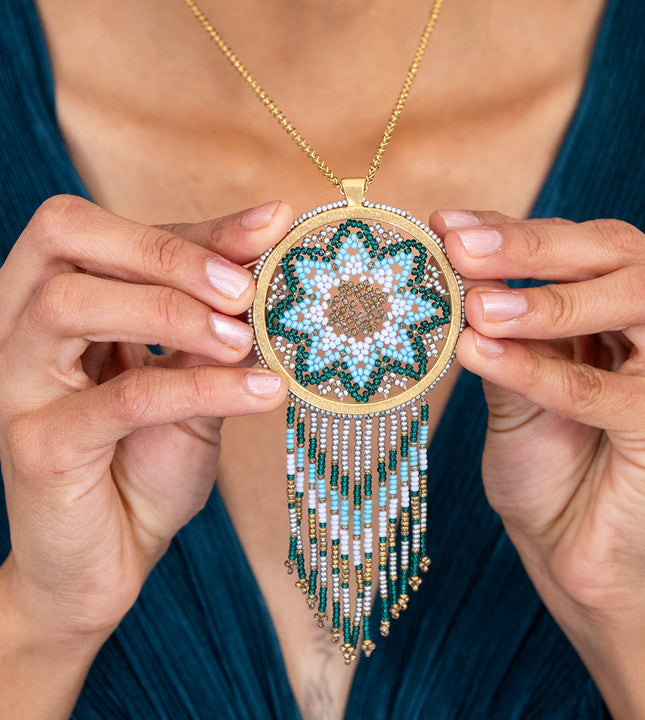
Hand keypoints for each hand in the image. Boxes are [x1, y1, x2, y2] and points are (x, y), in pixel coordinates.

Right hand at [0, 195, 291, 640]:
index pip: (114, 232)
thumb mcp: (192, 384)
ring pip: (72, 303)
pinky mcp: (37, 445)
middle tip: (243, 288)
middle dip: (167, 250)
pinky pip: (120, 398)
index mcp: (58, 301)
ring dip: (174, 310)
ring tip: (246, 340)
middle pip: (66, 237)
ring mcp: (18, 385)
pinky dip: (199, 388)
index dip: (195, 226)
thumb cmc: (146, 464)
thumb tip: (266, 266)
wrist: (110, 560)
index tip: (271, 224)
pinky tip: (264, 393)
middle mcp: (21, 329)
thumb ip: (214, 330)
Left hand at [431, 210, 644, 614]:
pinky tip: (481, 356)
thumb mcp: (509, 380)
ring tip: (477, 307)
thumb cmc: (543, 457)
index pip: (574, 244)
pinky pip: (607, 390)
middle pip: (615, 253)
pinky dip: (541, 371)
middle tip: (460, 247)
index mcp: (628, 300)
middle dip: (531, 246)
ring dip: (548, 300)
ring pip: (635, 301)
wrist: (569, 545)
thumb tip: (455, 266)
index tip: (446, 224)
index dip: (510, 229)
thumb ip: (497, 327)